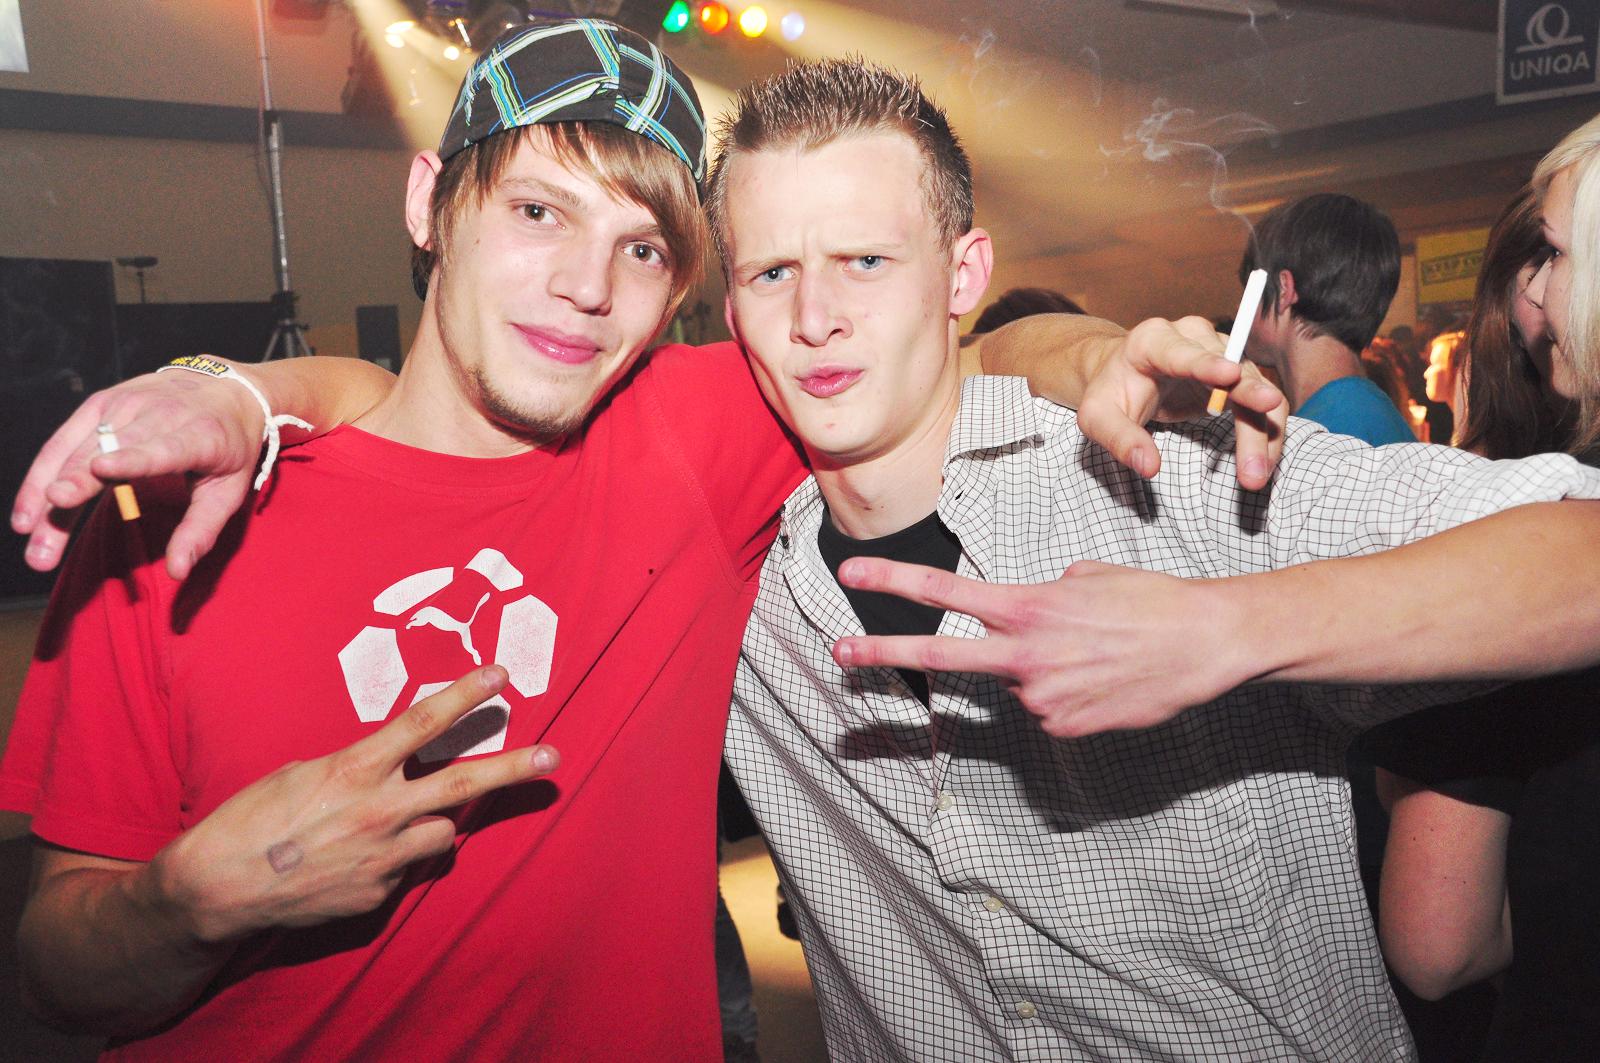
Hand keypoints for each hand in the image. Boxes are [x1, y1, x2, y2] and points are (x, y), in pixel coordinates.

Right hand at [11, 369, 264, 579]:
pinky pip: (63, 440)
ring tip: (27, 533)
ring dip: (46, 492)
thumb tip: (178, 572)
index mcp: (198, 434)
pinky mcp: (100, 402)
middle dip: (72, 490)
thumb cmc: (230, 448)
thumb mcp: (230, 490)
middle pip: (105, 453)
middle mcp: (157, 413)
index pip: (161, 448)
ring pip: (76, 449)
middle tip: (41, 533)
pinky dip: (41, 473)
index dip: (133, 459)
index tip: (102, 470)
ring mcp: (124, 403)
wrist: (228, 390)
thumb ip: (202, 530)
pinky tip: (28, 509)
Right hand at [142, 666, 558, 942]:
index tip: (500, 675)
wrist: (216, 889)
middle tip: (554, 756)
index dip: (465, 695)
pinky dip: (395, 859)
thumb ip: (358, 769)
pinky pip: (407, 867)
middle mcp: (380, 812)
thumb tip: (393, 772)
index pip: (424, 723)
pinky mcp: (378, 894)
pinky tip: (354, 861)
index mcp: (356, 770)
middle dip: (514, 768)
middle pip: (464, 784)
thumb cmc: (251, 819)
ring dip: (432, 825)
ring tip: (391, 826)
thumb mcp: (303, 773)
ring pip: (443, 833)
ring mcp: (384, 857)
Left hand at [830, 557, 1253, 736]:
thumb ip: (1043, 595)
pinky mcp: (1062, 728)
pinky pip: (1047, 708)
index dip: (892, 582)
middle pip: (939, 658)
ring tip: (1096, 655)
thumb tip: (1027, 615)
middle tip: (837, 654)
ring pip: (1016, 682)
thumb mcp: (1088, 577)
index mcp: (1027, 607)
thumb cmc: (1151, 601)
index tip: (850, 573)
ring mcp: (1041, 698)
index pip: (944, 593)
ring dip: (1041, 669)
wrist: (1206, 645)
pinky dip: (1067, 695)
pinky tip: (1104, 683)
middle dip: (882, 654)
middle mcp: (1024, 654)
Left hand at [1076, 316, 1286, 490]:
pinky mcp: (1236, 372)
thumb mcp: (1097, 417)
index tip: (1230, 374)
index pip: (1184, 353)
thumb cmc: (1109, 393)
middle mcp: (1193, 336)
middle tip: (1254, 459)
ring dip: (1264, 431)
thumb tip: (1149, 466)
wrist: (1121, 374)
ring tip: (1256, 474)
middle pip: (1233, 370)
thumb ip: (1119, 439)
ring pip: (1256, 386)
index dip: (1208, 364)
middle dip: (1249, 408)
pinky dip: (1266, 430)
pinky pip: (1262, 399)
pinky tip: (1263, 461)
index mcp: (1153, 340)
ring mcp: (1220, 350)